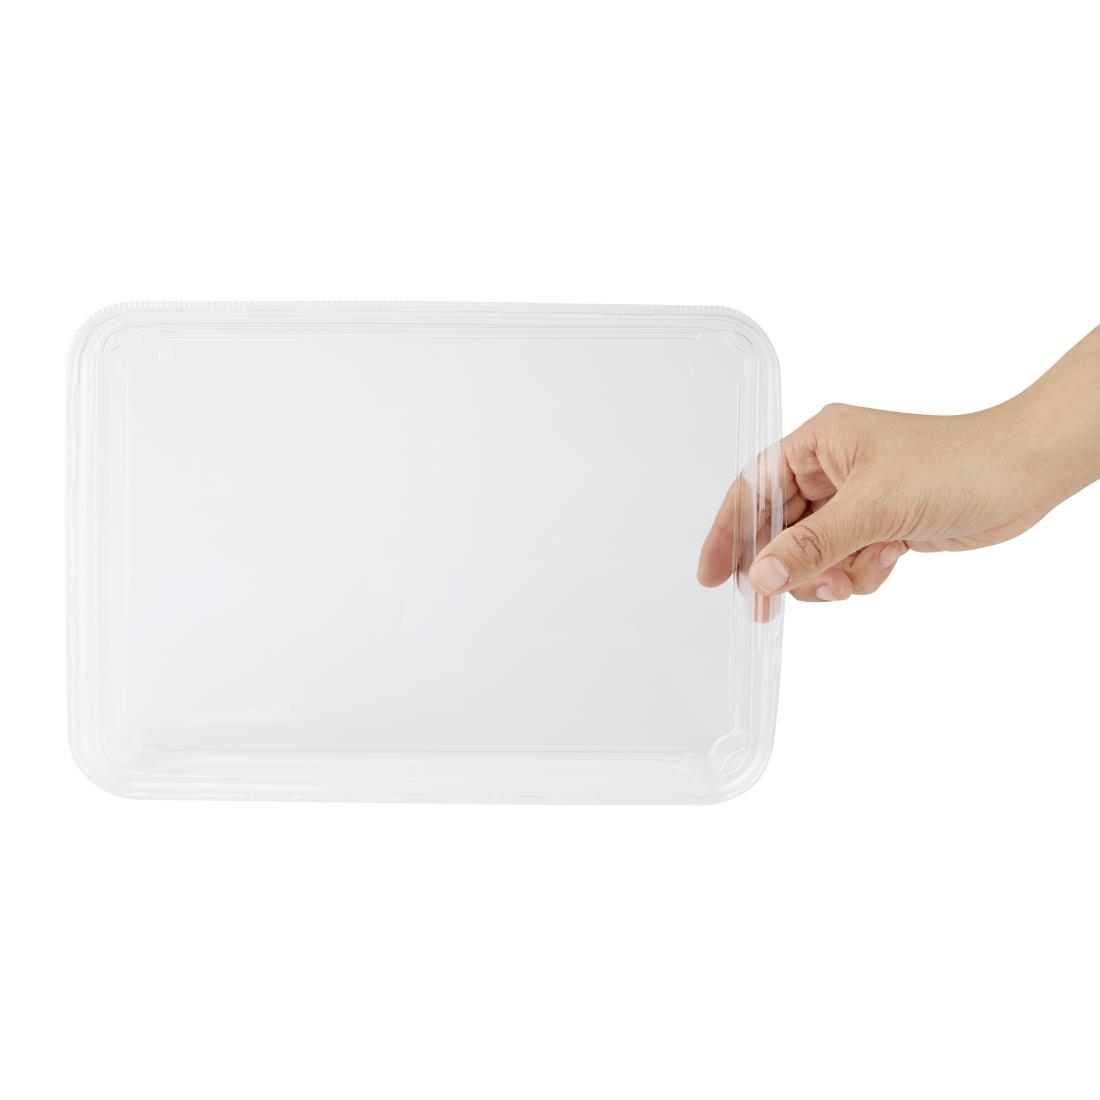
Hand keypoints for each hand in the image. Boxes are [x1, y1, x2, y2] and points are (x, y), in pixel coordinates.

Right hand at [696, 401, 1054, 602]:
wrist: (1025, 474)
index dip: (728, 533)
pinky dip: (861, 573)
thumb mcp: (873, 507)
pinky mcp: (879, 526)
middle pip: (779, 530)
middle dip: (787, 566)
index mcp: (818, 443)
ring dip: (829, 575)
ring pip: (812, 555)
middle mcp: (830, 470)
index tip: (712, 575)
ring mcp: (854, 500)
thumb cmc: (957, 464)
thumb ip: (812, 545)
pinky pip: (845, 564)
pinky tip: (891, 559)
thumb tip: (761, 576)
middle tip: (771, 606)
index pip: (754, 489)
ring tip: (855, 577)